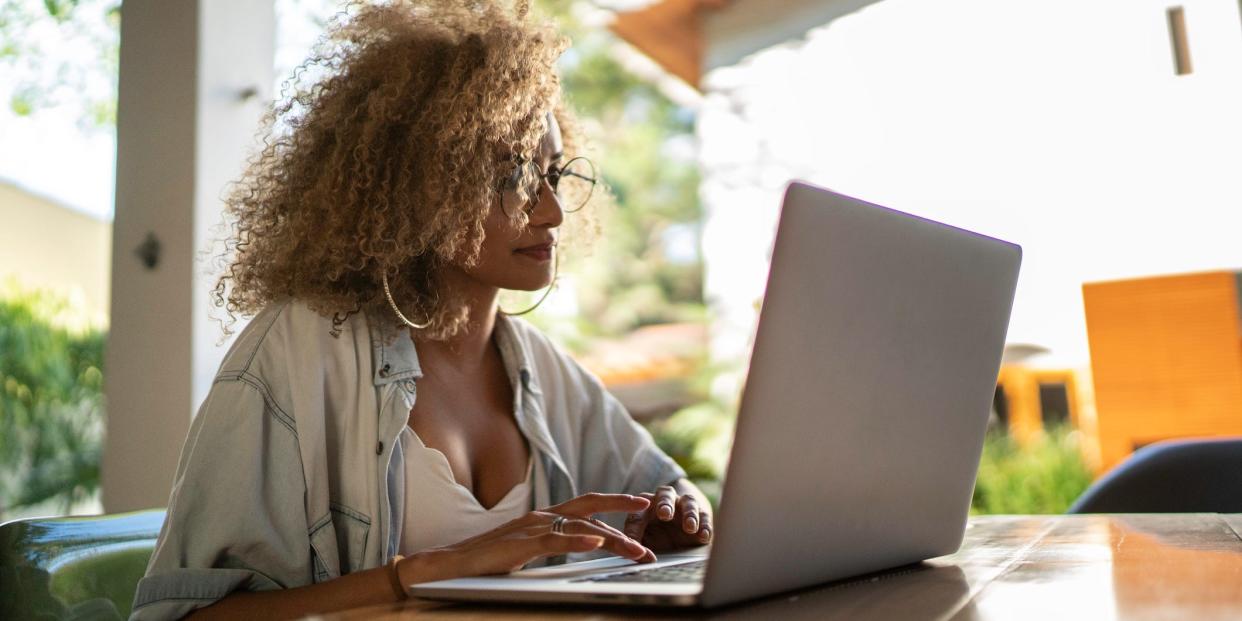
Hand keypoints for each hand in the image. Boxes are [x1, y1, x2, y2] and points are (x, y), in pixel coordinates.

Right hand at [398, 493, 654, 585]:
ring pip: (581, 527)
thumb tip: (586, 545)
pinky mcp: (520, 545)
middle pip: (591, 506)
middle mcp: (542, 516)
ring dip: (613, 538)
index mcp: (545, 516)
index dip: (617, 504)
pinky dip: (578, 541)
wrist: (452, 563)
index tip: (643, 504)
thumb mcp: (530, 549)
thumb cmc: (488, 559)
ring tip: (637, 549)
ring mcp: (532, 529)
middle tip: (654, 513)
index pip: (588, 505)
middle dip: (625, 509)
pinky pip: (554, 541)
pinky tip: (597, 543)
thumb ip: (556, 543)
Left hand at [623, 482, 712, 551]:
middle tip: (665, 514)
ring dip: (689, 514)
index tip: (645, 526)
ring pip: (688, 503)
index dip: (639, 521)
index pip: (639, 509)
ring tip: (690, 527)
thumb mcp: (642, 538)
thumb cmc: (653, 533)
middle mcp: (665, 500)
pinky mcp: (701, 515)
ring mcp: (684, 506)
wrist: (676, 531)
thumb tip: (638, 555)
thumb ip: (637, 543)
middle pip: (665, 496)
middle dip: (665, 505)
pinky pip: (704, 517)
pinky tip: (704, 536)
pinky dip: (705, 526)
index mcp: (645, 504)